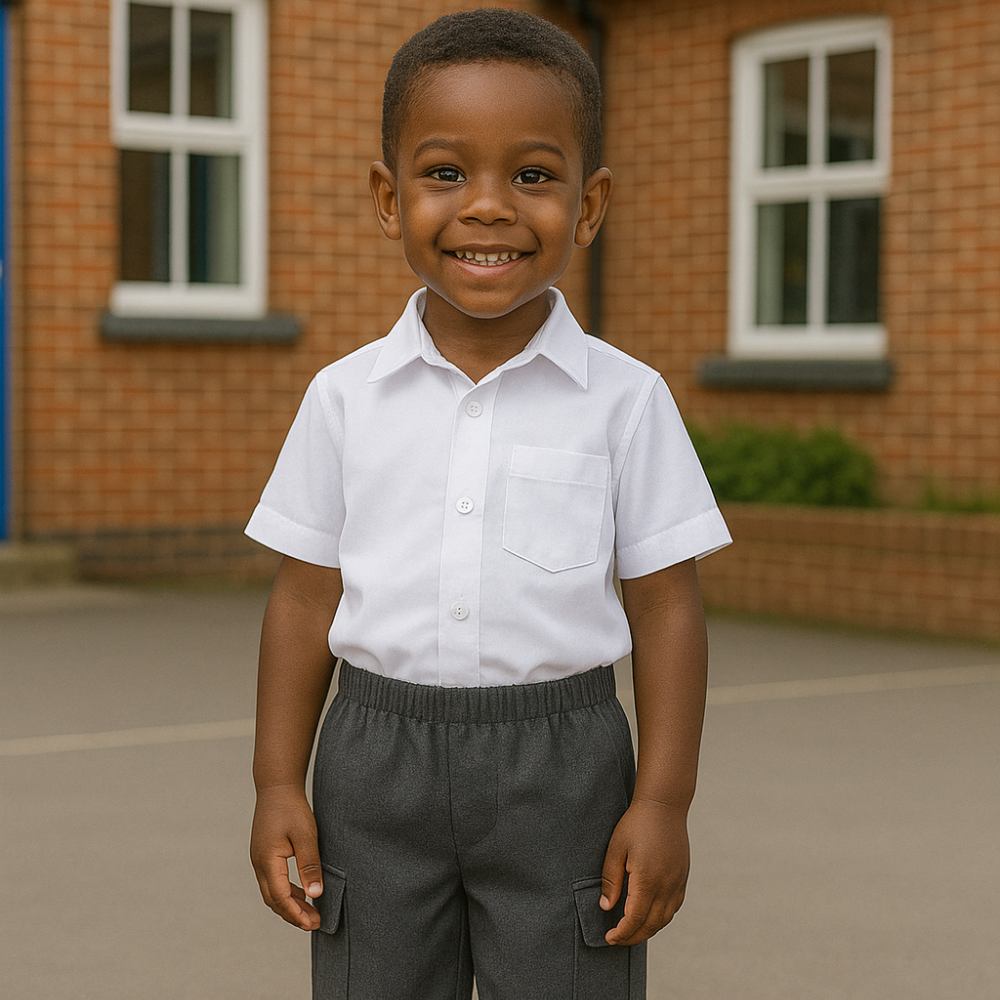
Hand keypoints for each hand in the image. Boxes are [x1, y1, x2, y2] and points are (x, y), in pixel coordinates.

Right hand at [249, 783, 324, 930]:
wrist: (277, 787)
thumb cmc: (292, 808)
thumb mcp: (306, 835)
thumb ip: (309, 865)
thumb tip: (315, 895)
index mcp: (267, 860)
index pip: (281, 897)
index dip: (297, 914)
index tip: (314, 924)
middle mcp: (258, 863)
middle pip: (273, 900)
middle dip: (293, 915)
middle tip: (314, 923)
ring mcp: (258, 859)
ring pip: (271, 892)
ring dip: (289, 905)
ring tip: (310, 913)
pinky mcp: (263, 855)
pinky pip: (272, 881)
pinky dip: (286, 892)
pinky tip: (301, 894)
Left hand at [599, 797, 690, 945]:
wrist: (664, 805)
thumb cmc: (636, 824)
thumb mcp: (616, 848)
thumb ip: (611, 879)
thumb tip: (606, 907)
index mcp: (647, 879)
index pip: (635, 919)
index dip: (622, 933)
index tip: (609, 938)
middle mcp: (666, 885)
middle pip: (651, 924)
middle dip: (633, 937)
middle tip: (617, 939)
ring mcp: (677, 882)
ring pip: (665, 919)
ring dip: (648, 930)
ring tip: (631, 931)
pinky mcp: (682, 877)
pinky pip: (674, 907)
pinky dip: (661, 918)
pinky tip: (649, 915)